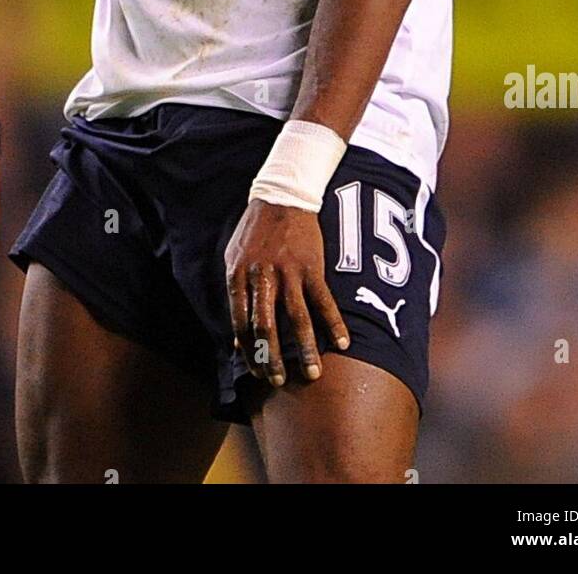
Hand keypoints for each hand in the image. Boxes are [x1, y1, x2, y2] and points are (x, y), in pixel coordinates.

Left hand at [225, 198, 349, 386]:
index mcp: (239, 277)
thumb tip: (237, 338)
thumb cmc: (254, 231)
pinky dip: (334, 323)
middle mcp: (263, 277)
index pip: (240, 323)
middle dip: (273, 358)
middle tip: (280, 380)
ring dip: (305, 349)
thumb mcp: (234, 258)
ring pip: (297, 318)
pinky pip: (324, 300)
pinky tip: (343, 343)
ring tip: (312, 373)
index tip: (256, 371)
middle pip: (266, 326)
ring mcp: (289, 272)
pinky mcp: (312, 266)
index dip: (248, 351)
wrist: (281, 196)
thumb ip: (236, 296)